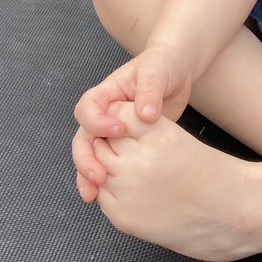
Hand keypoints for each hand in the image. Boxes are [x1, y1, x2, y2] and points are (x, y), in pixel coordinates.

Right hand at [72, 45, 191, 201]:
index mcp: (107, 93)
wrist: (178, 70)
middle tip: (99, 175)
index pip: (87, 109)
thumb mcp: (157, 72)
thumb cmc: (163, 65)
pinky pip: (109, 162)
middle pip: (83, 137)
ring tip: (92, 194)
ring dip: (88, 174)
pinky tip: (107, 195)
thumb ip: (149, 90)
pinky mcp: (127, 144)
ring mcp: (113, 131)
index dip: (97, 122)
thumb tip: (145, 114)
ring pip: (91, 154)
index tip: (119, 131)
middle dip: (85, 158)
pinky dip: (106, 179)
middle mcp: (104, 113)